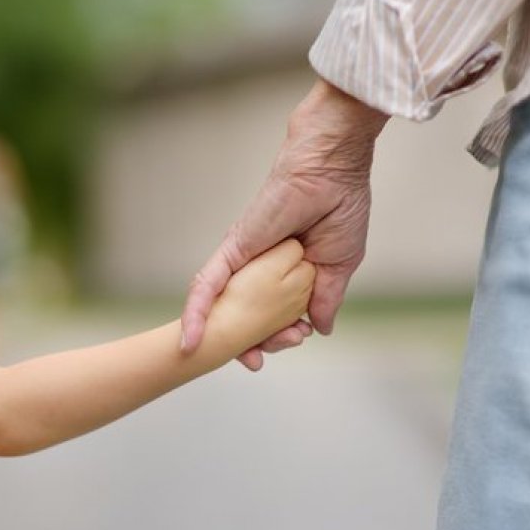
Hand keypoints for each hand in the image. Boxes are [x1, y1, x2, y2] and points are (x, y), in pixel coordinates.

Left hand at [182, 79, 388, 369]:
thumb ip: (326, 299)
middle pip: (247, 318)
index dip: (279, 337)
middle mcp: (260, 269)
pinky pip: (207, 285)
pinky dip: (196, 313)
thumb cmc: (341, 208)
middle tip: (271, 353)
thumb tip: (319, 330)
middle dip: (259, 344)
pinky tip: (189, 342)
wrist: (332, 170)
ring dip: (231, 340)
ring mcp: (243, 261)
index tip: (294, 341)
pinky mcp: (232, 249)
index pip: (274, 314)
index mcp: (287, 273)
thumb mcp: (339, 266)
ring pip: (226, 310)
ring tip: (248, 359)